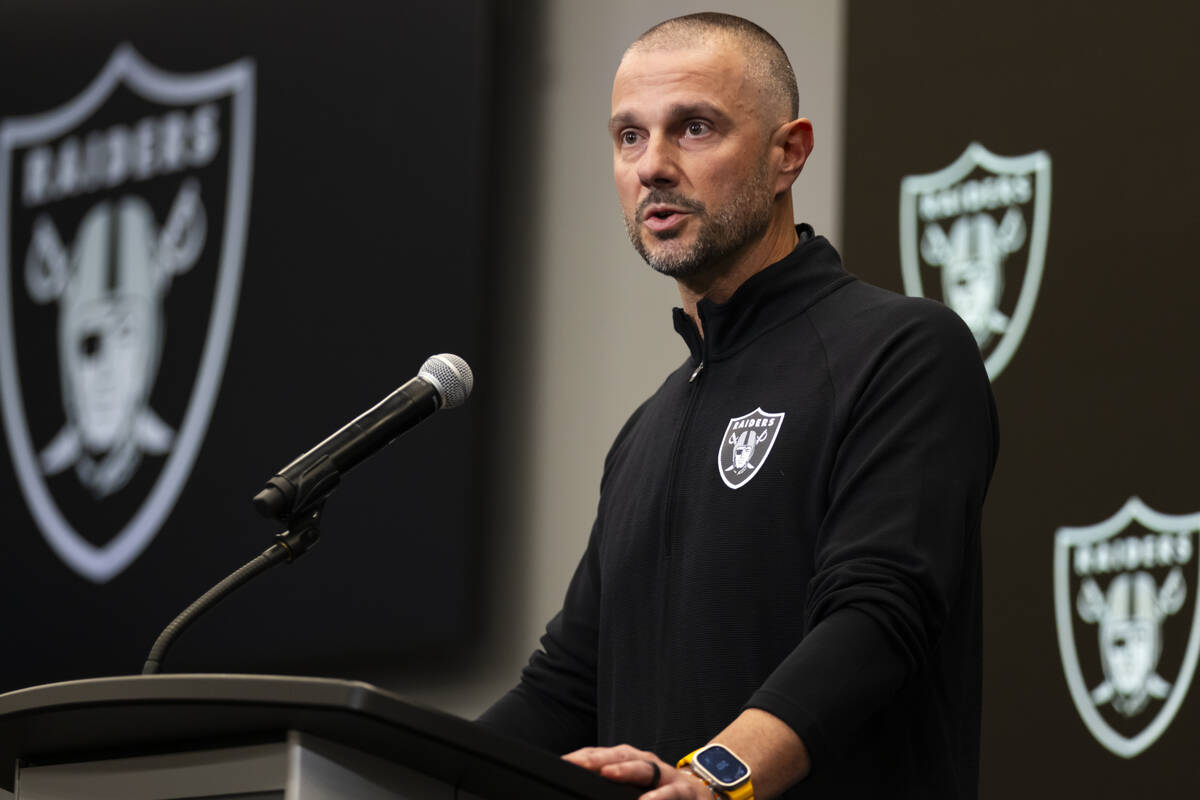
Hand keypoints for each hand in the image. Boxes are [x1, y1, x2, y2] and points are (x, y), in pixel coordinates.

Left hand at [563, 744, 714, 798]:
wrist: (702, 794)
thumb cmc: (661, 791)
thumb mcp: (636, 785)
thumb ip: (612, 786)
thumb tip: (581, 790)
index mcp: (632, 761)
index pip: (604, 754)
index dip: (583, 756)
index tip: (563, 762)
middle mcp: (648, 763)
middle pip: (620, 756)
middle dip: (598, 759)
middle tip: (577, 764)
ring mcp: (666, 775)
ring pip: (645, 768)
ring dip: (626, 770)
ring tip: (608, 774)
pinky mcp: (684, 791)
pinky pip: (670, 793)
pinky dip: (657, 798)